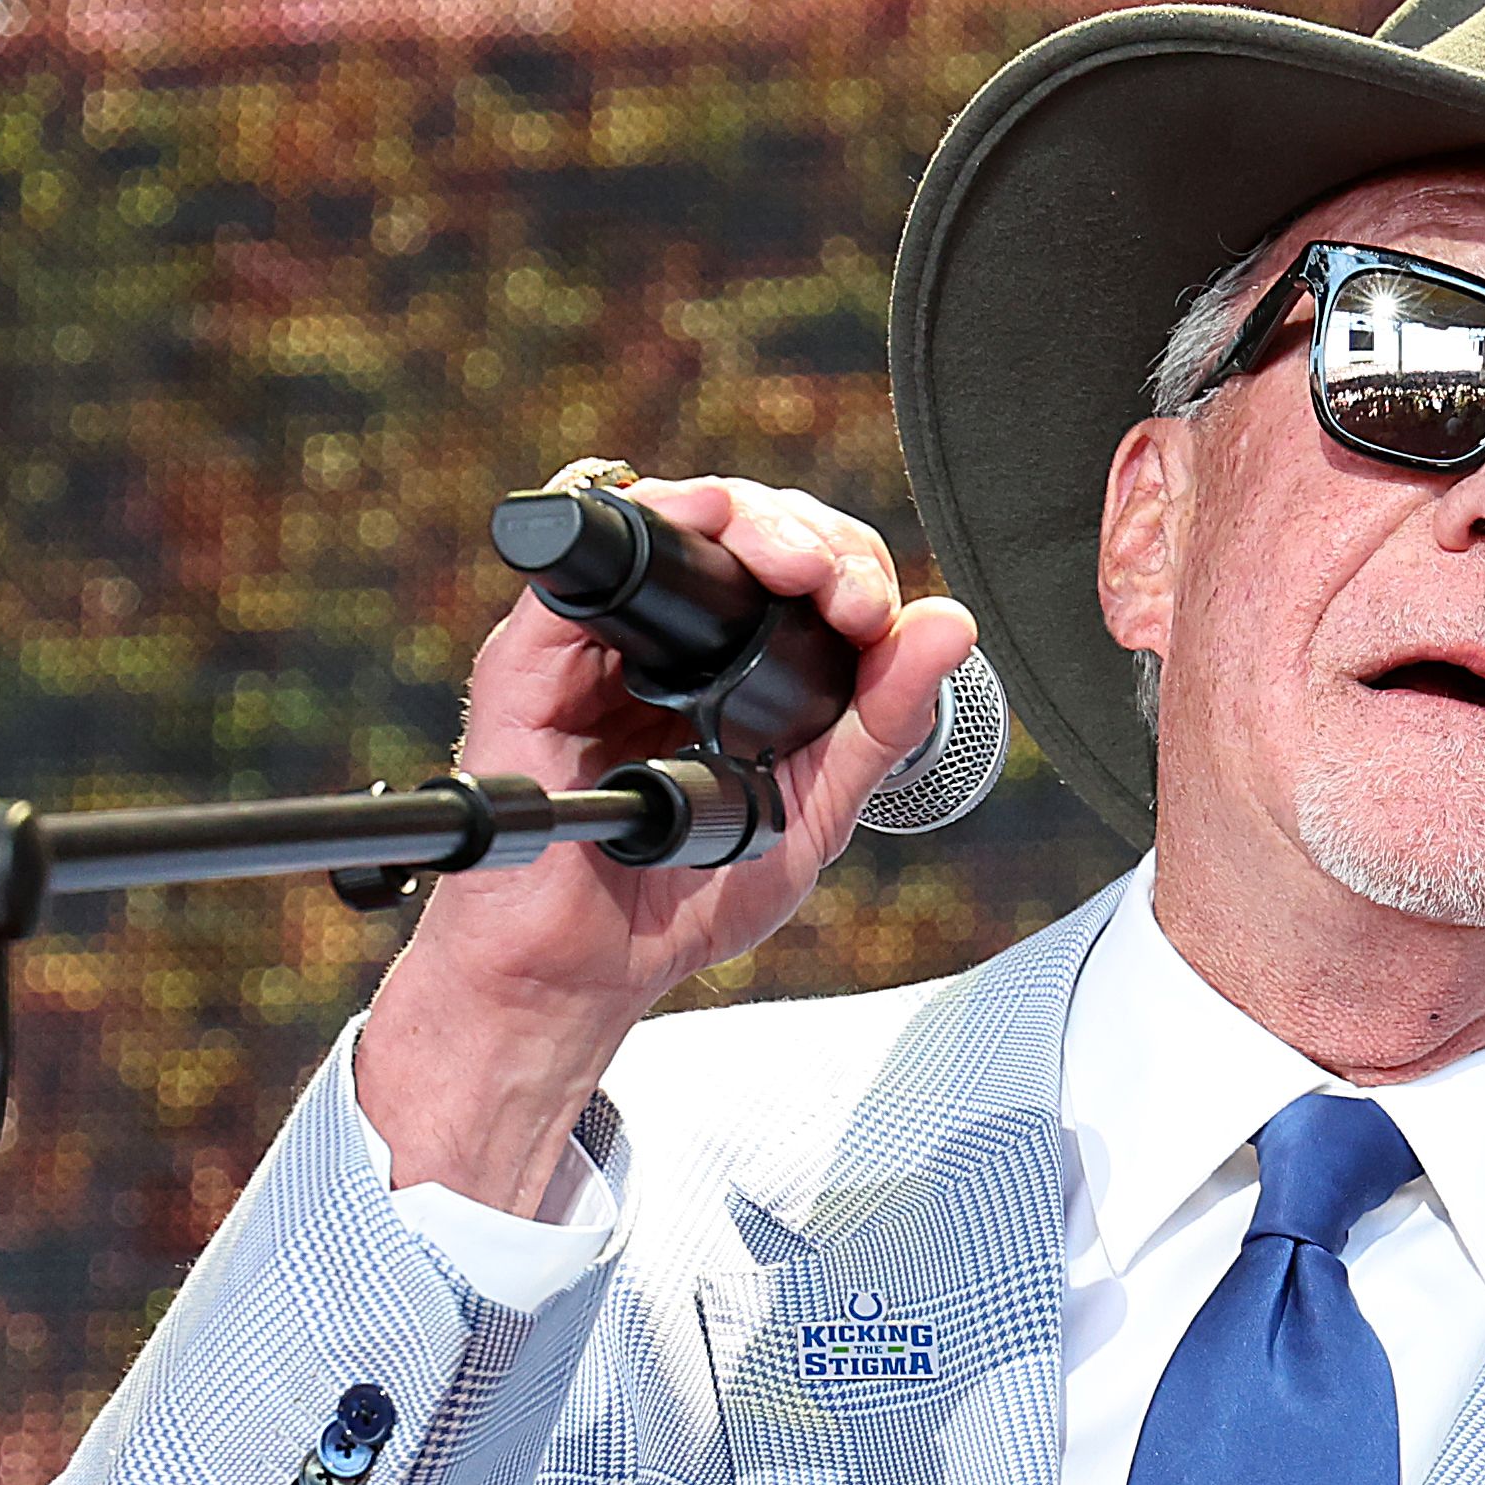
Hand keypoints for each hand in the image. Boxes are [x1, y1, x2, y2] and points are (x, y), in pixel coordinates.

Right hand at [358, 474, 985, 1209]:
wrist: (583, 968)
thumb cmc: (681, 899)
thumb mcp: (812, 811)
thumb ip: (880, 724)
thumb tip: (950, 625)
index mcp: (733, 670)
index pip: (801, 568)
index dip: (848, 567)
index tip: (873, 615)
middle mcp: (665, 642)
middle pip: (747, 527)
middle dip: (811, 537)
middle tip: (843, 591)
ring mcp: (598, 644)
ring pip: (674, 518)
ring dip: (748, 515)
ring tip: (795, 565)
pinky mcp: (533, 658)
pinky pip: (582, 565)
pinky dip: (651, 522)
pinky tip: (704, 529)